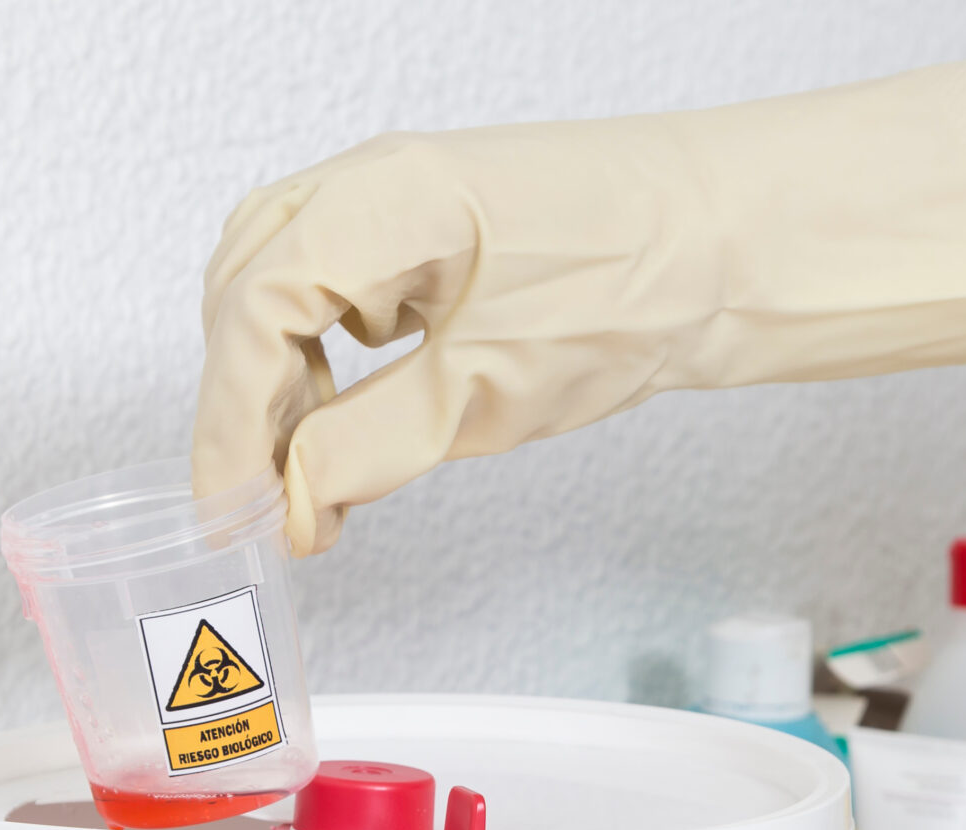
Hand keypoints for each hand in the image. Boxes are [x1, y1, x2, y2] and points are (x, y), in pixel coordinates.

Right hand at [192, 50, 965, 553]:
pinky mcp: (439, 233)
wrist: (738, 247)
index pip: (249, 316)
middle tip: (257, 504)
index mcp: (376, 203)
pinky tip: (353, 414)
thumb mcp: (488, 393)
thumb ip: (371, 448)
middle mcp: (375, 185)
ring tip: (308, 472)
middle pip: (246, 294)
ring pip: (287, 289)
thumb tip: (293, 500)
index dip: (227, 424)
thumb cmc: (641, 284)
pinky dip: (329, 357)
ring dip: (280, 382)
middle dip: (242, 404)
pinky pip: (344, 289)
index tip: (229, 508)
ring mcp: (404, 201)